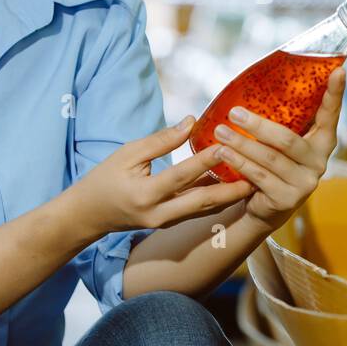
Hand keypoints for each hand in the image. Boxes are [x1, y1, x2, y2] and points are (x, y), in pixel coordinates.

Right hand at [71, 117, 255, 235]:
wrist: (88, 215)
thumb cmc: (105, 178)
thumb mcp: (128, 154)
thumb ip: (161, 140)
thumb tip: (192, 121)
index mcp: (145, 194)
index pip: (181, 175)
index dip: (205, 160)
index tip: (228, 144)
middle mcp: (158, 214)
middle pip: (202, 202)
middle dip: (232, 190)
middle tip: (258, 175)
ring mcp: (165, 223)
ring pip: (204, 210)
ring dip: (229, 196)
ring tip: (255, 181)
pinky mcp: (169, 224)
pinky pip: (197, 212)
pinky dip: (216, 199)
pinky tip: (233, 187)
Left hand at [211, 67, 345, 231]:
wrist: (266, 207)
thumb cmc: (272, 162)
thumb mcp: (280, 141)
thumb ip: (281, 120)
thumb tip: (253, 84)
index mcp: (322, 140)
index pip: (330, 114)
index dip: (335, 93)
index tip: (339, 70)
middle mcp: (319, 161)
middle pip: (287, 140)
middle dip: (258, 126)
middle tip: (234, 112)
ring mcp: (305, 183)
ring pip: (270, 158)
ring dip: (242, 144)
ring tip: (221, 132)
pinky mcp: (287, 199)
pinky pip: (259, 177)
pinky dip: (239, 163)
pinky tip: (223, 153)